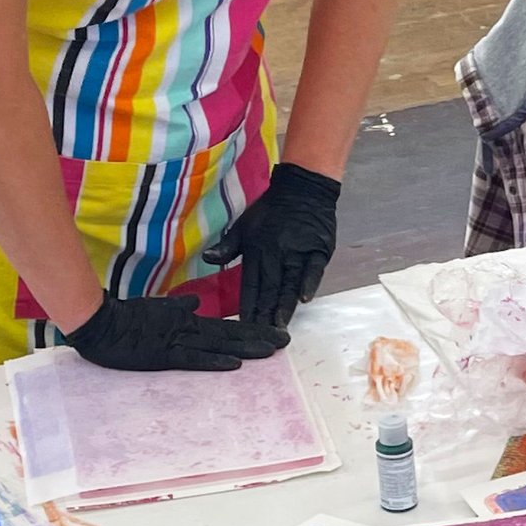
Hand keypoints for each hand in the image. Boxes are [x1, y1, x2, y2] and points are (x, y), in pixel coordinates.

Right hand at [62, 294, 285, 372]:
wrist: (99, 323)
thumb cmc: (124, 318)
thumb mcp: (155, 309)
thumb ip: (176, 308)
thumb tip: (196, 304)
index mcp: (187, 321)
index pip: (226, 326)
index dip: (252, 329)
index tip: (274, 332)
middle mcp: (188, 330)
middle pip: (230, 334)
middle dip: (259, 337)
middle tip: (286, 340)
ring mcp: (177, 342)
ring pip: (219, 345)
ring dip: (246, 347)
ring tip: (271, 350)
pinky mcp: (164, 355)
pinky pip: (193, 359)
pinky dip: (214, 361)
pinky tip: (235, 364)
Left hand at [203, 161, 341, 333]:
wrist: (302, 188)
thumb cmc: (270, 210)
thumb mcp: (243, 225)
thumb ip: (227, 246)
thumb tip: (207, 258)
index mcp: (256, 250)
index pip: (250, 285)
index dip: (247, 307)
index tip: (243, 327)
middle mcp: (276, 253)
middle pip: (270, 289)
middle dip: (265, 315)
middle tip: (262, 337)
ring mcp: (299, 252)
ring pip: (289, 283)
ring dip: (284, 306)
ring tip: (280, 327)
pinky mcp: (318, 250)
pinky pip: (313, 269)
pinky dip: (309, 283)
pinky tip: (304, 299)